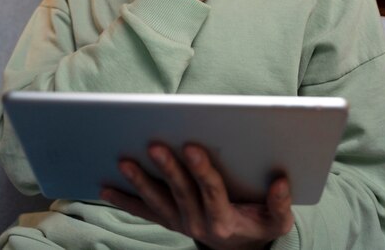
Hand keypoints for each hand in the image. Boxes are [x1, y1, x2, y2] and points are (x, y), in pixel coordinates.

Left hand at [100, 144, 293, 249]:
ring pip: (157, 200)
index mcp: (224, 219)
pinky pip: (143, 211)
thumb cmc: (259, 225)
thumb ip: (280, 202)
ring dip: (139, 181)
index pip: (211, 190)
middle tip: (153, 145)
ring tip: (123, 161)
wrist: (239, 247)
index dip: (201, 169)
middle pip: (180, 191)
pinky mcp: (168, 220)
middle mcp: (197, 222)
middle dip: (167, 168)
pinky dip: (124, 200)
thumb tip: (280, 181)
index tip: (192, 147)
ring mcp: (179, 222)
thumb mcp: (277, 220)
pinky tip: (105, 188)